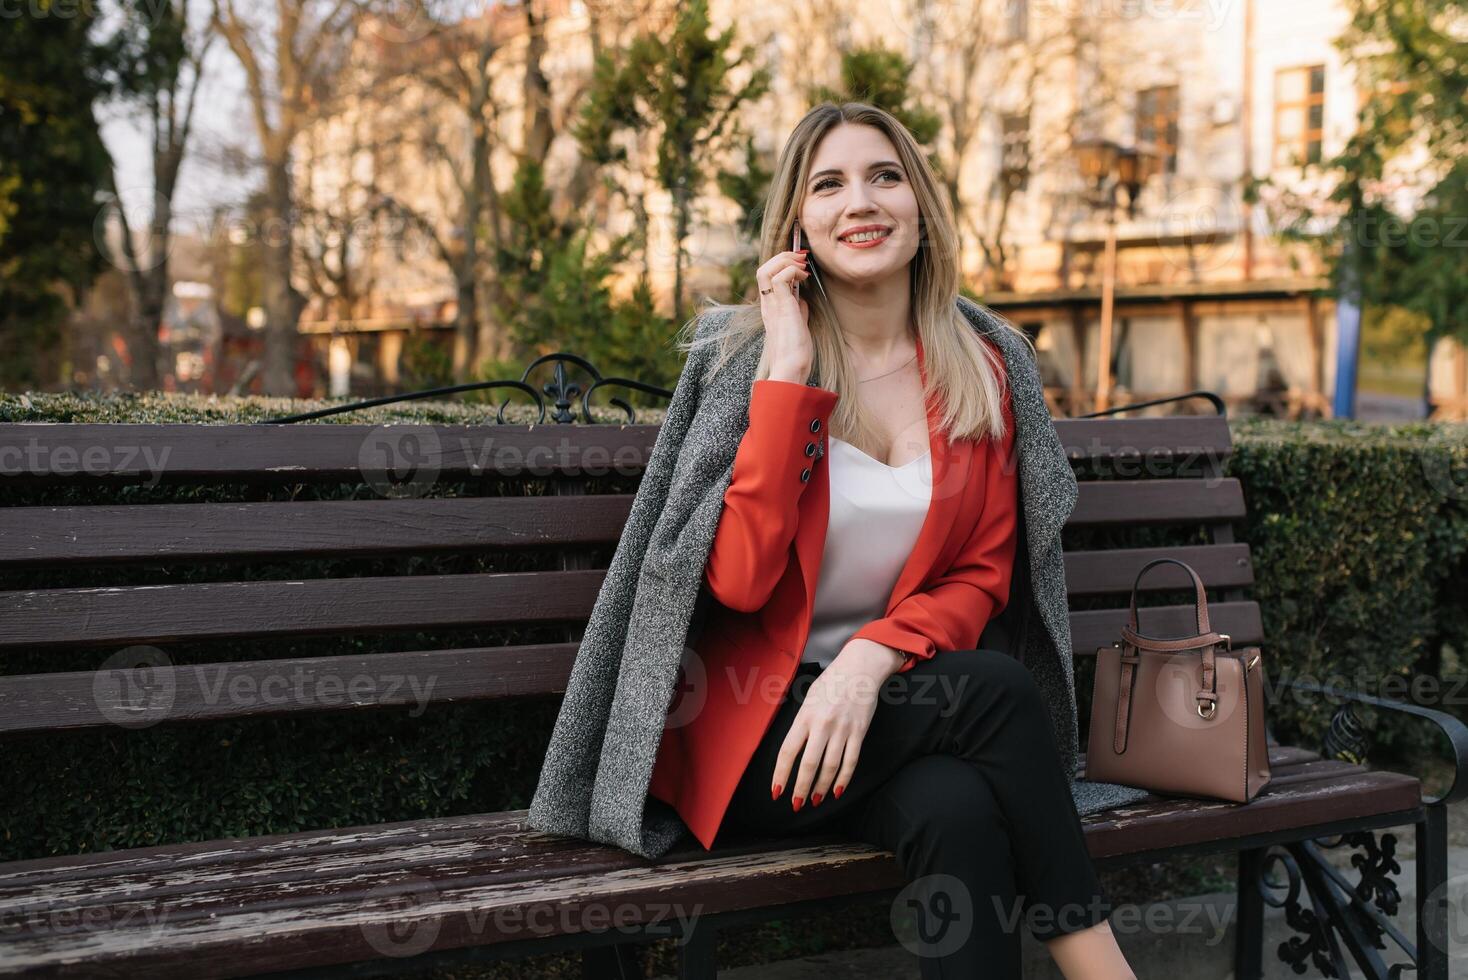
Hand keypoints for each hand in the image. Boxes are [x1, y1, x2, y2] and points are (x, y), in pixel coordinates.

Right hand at [756, 249, 812, 378]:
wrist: (791, 368)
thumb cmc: (795, 353)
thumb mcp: (798, 325)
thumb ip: (798, 311)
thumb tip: (802, 300)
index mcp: (770, 308)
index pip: (768, 277)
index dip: (782, 264)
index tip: (801, 264)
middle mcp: (768, 304)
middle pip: (763, 268)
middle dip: (783, 256)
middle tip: (802, 258)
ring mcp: (772, 305)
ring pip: (766, 269)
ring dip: (786, 260)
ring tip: (802, 265)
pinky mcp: (782, 307)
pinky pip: (780, 278)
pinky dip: (792, 271)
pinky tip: (804, 278)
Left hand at [771, 639, 903, 809]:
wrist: (859, 669)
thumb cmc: (830, 684)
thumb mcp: (807, 699)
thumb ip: (800, 724)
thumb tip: (792, 751)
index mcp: (805, 716)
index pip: (788, 751)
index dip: (781, 775)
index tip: (776, 791)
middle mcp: (822, 724)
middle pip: (809, 764)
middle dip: (801, 789)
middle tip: (795, 804)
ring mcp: (842, 729)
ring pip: (830, 767)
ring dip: (821, 787)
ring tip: (815, 800)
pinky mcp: (859, 732)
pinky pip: (850, 761)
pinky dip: (843, 779)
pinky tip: (836, 790)